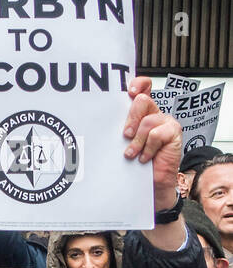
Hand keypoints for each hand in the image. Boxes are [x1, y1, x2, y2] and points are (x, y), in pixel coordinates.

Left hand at [120, 76, 182, 210]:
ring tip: (131, 153)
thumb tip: (93, 121)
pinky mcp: (173, 133)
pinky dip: (148, 148)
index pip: (143, 87)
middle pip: (142, 101)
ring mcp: (165, 122)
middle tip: (125, 135)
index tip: (128, 92)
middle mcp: (153, 113)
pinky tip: (144, 157)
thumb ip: (115, 128)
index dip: (137, 84)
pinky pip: (157, 134)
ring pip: (148, 120)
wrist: (149, 183)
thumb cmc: (132, 162)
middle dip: (130, 119)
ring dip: (137, 140)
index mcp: (140, 112)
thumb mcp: (120, 142)